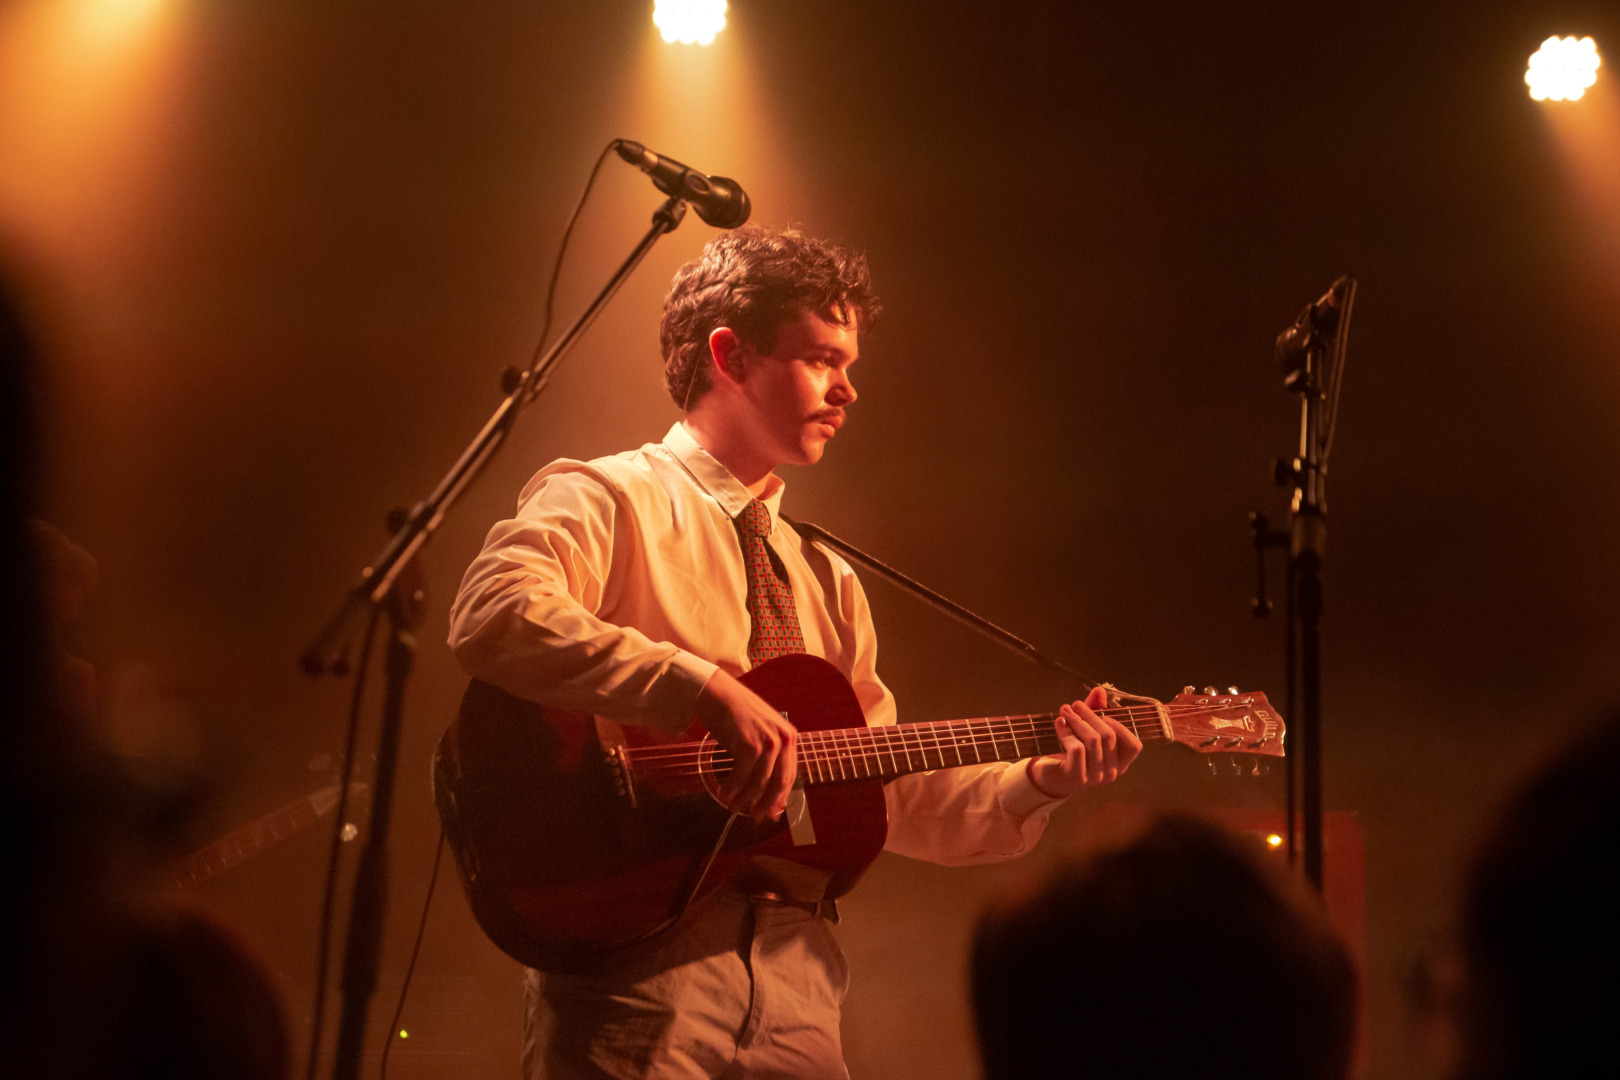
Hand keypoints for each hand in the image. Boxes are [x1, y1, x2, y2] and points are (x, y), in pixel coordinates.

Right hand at [694, 668, 797, 821]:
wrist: (716, 692)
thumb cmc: (735, 715)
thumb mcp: (758, 737)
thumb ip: (767, 764)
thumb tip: (771, 802)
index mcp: (789, 737)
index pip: (790, 776)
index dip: (779, 798)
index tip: (769, 814)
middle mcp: (783, 738)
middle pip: (779, 782)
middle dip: (765, 804)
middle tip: (753, 817)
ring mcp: (767, 740)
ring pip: (759, 781)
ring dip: (744, 798)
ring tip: (731, 804)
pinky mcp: (749, 742)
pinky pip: (742, 774)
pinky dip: (732, 788)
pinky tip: (724, 793)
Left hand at [1027, 686, 1143, 796]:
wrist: (1049, 778)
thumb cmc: (1072, 752)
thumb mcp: (1086, 730)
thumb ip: (1095, 711)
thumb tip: (1099, 690)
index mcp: (1120, 764)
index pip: (1134, 746)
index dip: (1119, 726)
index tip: (1101, 714)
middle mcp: (1111, 773)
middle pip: (1109, 736)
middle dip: (1090, 715)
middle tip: (1074, 705)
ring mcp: (1095, 777)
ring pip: (1093, 740)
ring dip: (1077, 720)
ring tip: (1064, 710)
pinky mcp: (1077, 777)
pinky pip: (1077, 748)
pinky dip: (1066, 731)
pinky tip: (1059, 723)